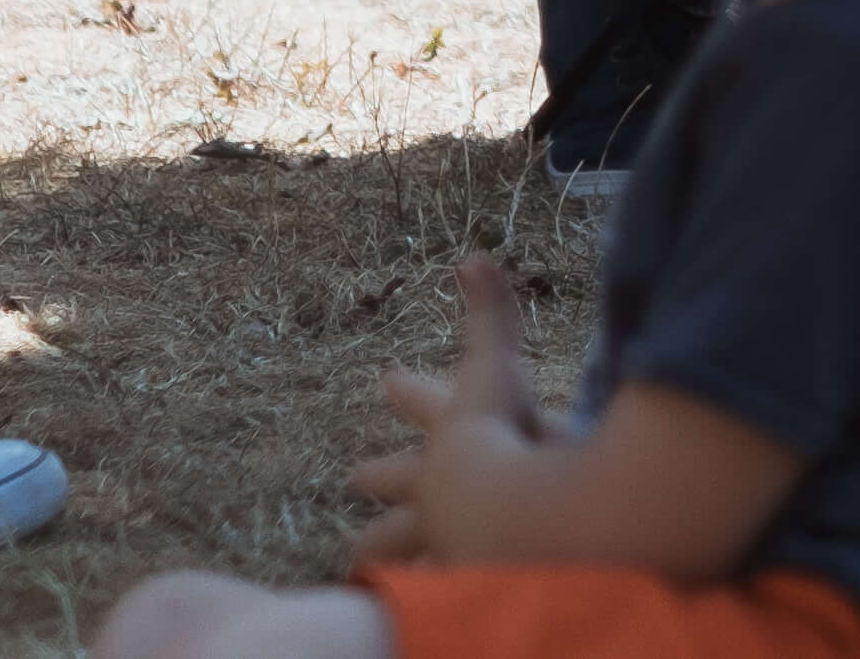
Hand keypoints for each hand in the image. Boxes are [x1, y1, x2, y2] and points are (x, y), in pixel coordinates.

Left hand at [348, 254, 542, 569]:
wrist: (504, 515)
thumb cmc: (500, 436)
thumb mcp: (497, 371)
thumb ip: (490, 316)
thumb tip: (470, 253)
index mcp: (445, 436)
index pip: (422, 403)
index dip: (408, 390)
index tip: (385, 379)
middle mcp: (434, 489)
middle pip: (394, 484)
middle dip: (378, 478)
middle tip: (355, 475)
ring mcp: (442, 539)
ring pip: (405, 547)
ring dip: (385, 550)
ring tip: (365, 563)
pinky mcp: (458, 580)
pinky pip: (436, 593)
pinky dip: (426, 596)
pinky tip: (411, 607)